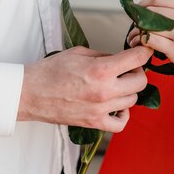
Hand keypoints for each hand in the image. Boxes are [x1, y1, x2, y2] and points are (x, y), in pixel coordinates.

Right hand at [18, 46, 152, 132]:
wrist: (29, 94)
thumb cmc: (50, 71)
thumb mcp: (79, 53)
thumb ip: (104, 55)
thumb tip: (121, 58)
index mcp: (101, 70)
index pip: (137, 59)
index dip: (144, 52)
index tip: (144, 50)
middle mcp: (104, 91)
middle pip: (141, 82)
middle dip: (137, 72)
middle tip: (127, 68)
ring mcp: (101, 109)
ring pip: (133, 100)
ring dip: (128, 90)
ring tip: (116, 84)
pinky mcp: (94, 123)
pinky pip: (121, 123)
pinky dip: (123, 114)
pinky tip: (116, 105)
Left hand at [129, 0, 173, 83]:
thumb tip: (159, 13)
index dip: (144, 3)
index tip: (138, 9)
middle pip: (151, 11)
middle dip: (138, 19)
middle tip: (134, 26)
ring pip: (148, 26)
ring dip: (136, 32)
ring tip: (134, 38)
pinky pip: (150, 41)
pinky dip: (142, 42)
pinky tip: (141, 46)